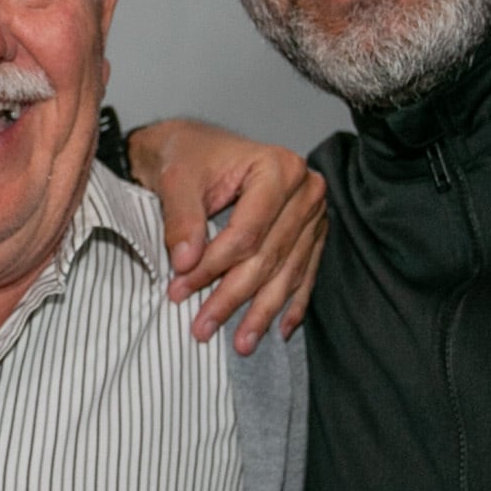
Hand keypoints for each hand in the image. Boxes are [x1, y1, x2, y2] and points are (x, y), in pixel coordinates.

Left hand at [126, 118, 326, 352]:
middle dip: (233, 297)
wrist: (194, 147)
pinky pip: (305, 273)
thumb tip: (186, 263)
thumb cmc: (188, 155)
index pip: (247, 232)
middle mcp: (305, 190)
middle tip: (203, 327)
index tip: (179, 289)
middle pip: (268, 256)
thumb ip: (182, 218)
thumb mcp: (177, 178)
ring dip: (262, 311)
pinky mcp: (312, 232)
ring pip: (287, 272)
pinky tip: (279, 330)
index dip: (213, 267)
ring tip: (240, 343)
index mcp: (278, 168)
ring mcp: (313, 213)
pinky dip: (291, 304)